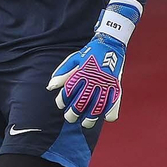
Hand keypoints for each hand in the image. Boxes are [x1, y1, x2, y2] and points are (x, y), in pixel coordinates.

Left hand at [45, 0, 140, 126]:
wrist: (110, 43)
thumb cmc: (89, 53)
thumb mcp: (73, 60)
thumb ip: (62, 73)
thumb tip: (50, 87)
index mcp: (81, 73)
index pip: (68, 91)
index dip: (62, 100)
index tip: (60, 104)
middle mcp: (93, 79)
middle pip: (81, 102)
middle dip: (73, 113)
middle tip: (70, 118)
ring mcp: (106, 84)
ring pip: (97, 106)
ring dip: (91, 118)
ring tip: (86, 123)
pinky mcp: (116, 86)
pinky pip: (114, 103)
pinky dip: (110, 112)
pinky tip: (105, 117)